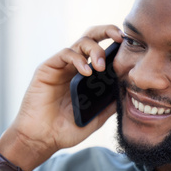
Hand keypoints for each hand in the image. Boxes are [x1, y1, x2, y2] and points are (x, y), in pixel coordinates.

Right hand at [0, 25, 123, 170]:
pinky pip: (65, 54)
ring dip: (95, 50)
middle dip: (107, 31)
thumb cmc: (65, 129)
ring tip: (101, 67)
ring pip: (80, 42)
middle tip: (119, 37)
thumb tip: (128, 92)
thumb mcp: (95, 117)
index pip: (102, 50)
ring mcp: (61, 66)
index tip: (129, 46)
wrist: (41, 139)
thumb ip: (109, 104)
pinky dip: (78, 59)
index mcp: (86, 76)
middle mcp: (74, 67)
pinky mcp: (48, 68)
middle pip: (91, 38)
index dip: (115, 44)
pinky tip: (86, 72)